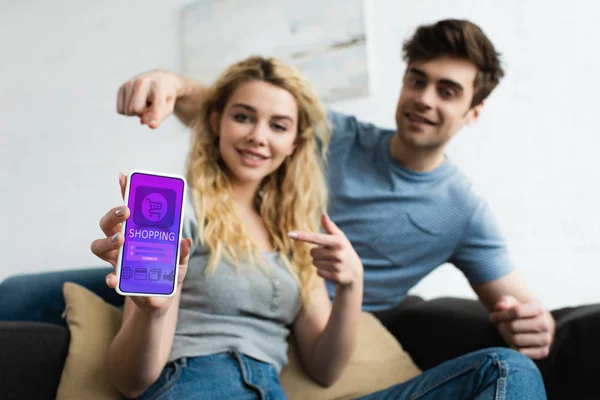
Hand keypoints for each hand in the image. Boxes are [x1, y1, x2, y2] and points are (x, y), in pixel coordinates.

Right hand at [90, 173, 191, 310]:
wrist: (161, 298)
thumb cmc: (169, 273)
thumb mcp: (180, 261)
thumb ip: (181, 251)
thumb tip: (185, 240)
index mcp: (137, 232)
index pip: (128, 208)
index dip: (124, 191)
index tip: (125, 176)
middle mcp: (123, 243)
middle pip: (107, 224)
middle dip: (113, 215)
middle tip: (125, 212)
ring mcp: (117, 260)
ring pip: (98, 246)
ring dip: (108, 241)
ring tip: (122, 241)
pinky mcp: (118, 279)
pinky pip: (109, 277)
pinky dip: (110, 278)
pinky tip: (114, 279)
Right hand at [117, 70, 181, 128]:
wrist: (159, 78)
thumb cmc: (165, 96)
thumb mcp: (168, 107)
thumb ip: (159, 116)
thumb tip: (142, 121)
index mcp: (158, 86)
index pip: (156, 104)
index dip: (155, 116)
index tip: (152, 125)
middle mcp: (142, 81)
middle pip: (135, 109)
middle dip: (142, 114)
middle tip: (150, 106)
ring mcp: (130, 83)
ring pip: (127, 111)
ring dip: (137, 112)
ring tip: (145, 101)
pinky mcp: (122, 87)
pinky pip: (120, 110)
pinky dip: (128, 110)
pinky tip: (136, 101)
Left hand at [288, 215, 362, 286]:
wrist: (355, 271)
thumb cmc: (343, 250)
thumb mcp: (339, 237)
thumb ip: (330, 227)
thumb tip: (323, 215)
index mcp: (338, 242)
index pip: (316, 238)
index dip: (303, 236)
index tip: (290, 234)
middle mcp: (338, 254)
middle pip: (312, 252)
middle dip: (317, 253)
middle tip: (328, 254)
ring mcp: (337, 266)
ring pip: (314, 263)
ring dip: (319, 262)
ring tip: (331, 262)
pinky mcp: (336, 277)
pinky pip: (318, 272)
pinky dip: (322, 272)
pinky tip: (331, 270)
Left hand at [489, 295, 554, 358]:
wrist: (531, 325)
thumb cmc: (517, 313)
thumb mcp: (510, 303)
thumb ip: (504, 302)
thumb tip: (500, 306)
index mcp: (538, 309)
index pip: (516, 311)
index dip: (501, 315)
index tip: (493, 317)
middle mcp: (545, 324)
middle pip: (513, 326)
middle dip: (503, 325)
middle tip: (502, 325)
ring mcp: (545, 339)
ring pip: (516, 340)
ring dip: (507, 337)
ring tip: (509, 333)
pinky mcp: (543, 351)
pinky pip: (520, 352)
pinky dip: (513, 348)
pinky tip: (515, 342)